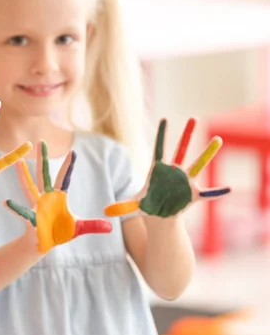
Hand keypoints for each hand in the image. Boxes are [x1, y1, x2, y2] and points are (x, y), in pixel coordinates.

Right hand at [5, 141, 111, 252]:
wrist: (43, 244)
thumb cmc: (59, 233)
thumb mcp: (79, 228)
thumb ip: (93, 225)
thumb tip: (111, 226)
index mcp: (59, 197)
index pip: (65, 178)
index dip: (68, 166)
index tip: (73, 152)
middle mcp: (46, 197)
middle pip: (44, 174)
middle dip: (43, 158)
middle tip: (40, 141)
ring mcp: (36, 205)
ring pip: (29, 186)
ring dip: (24, 175)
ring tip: (18, 161)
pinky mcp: (31, 217)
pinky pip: (22, 211)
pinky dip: (14, 207)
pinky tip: (5, 202)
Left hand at [104, 118, 230, 217]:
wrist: (160, 217)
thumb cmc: (148, 206)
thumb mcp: (134, 205)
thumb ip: (122, 206)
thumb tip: (105, 211)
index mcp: (159, 170)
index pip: (160, 148)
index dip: (162, 134)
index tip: (164, 118)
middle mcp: (174, 172)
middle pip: (181, 150)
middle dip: (187, 134)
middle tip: (193, 118)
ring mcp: (185, 181)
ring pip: (198, 164)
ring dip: (208, 153)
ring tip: (218, 139)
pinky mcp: (193, 194)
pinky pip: (208, 193)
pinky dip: (218, 192)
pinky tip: (229, 189)